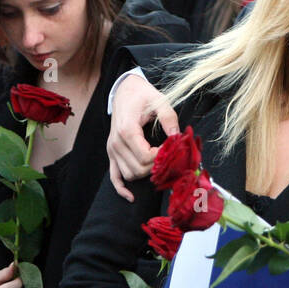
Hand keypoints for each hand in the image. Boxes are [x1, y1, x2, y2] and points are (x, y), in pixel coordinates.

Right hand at [107, 73, 178, 200]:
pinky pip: (114, 177)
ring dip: (144, 174)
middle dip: (156, 167)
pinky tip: (132, 196)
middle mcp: (116, 142)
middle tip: (168, 157)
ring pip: (129, 175)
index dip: (162, 158)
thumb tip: (177, 137)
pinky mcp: (111, 153)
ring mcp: (111, 149)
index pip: (145, 157)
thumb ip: (169, 118)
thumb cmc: (143, 95)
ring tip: (157, 163)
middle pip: (138, 169)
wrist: (125, 90)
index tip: (172, 150)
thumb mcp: (160, 101)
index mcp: (127, 130)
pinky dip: (121, 188)